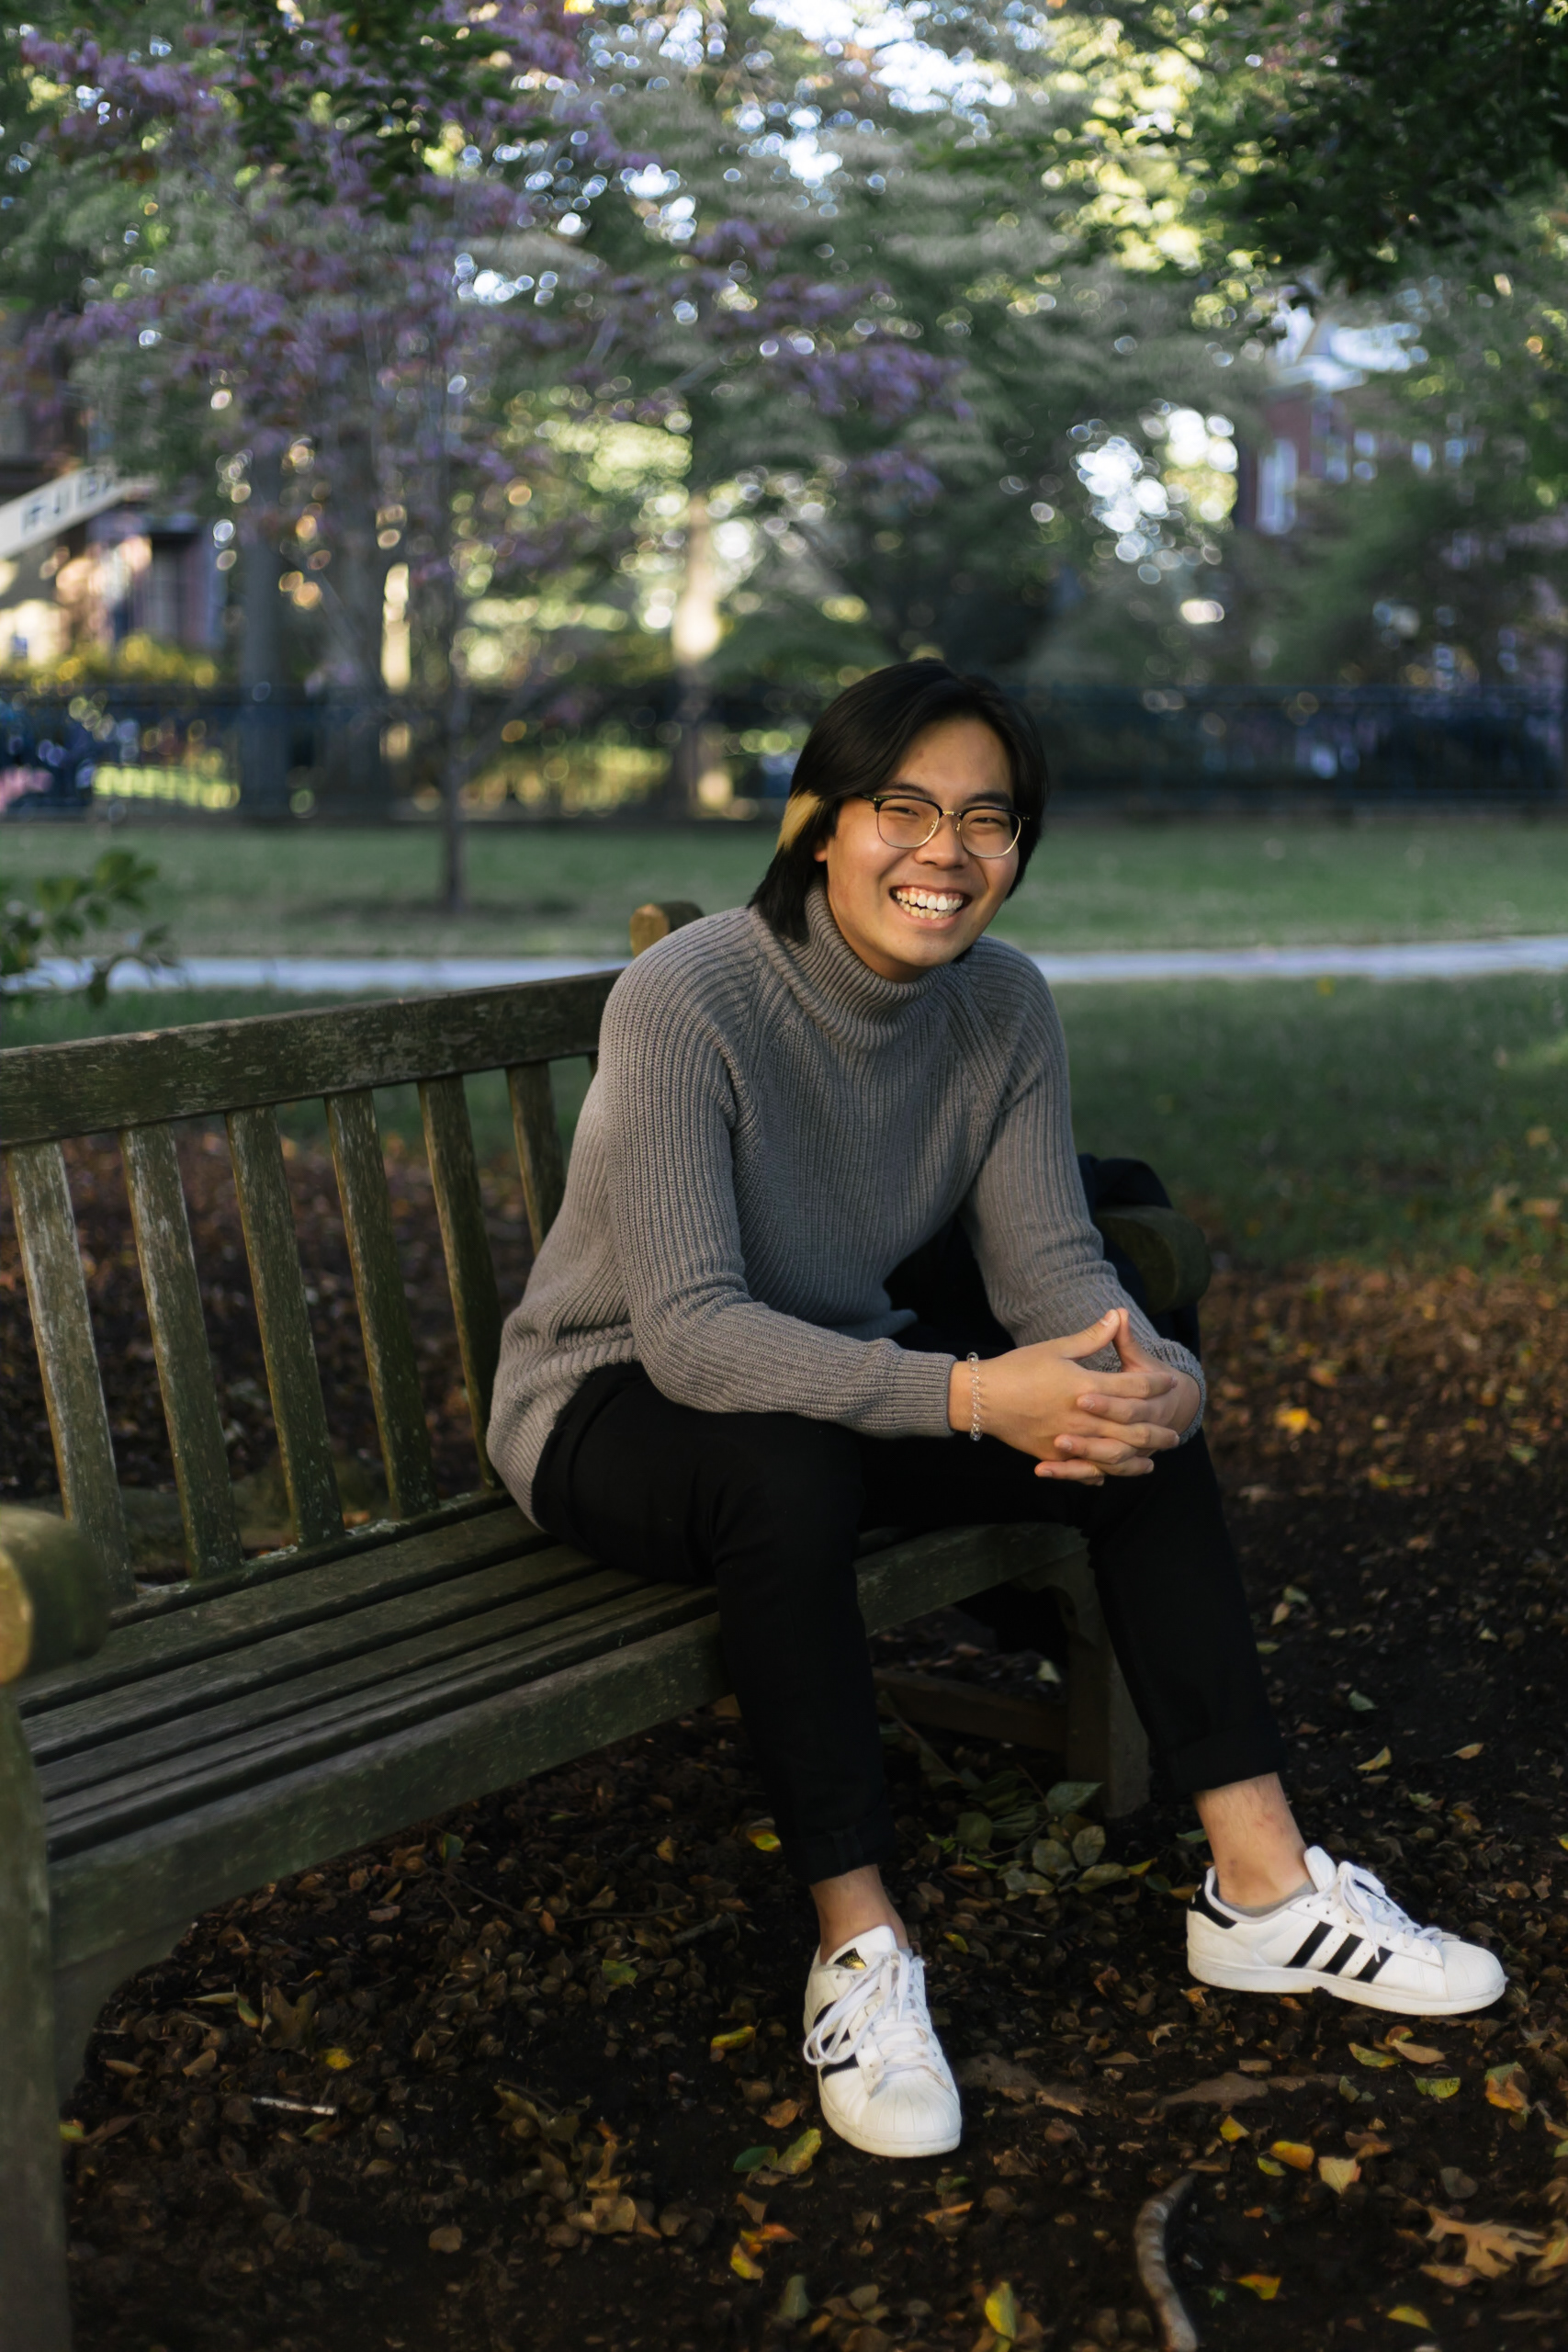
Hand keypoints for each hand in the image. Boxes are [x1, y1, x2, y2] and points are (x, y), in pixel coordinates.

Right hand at [947, 1307, 1195, 1484]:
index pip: (1134, 1387)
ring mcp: (1069, 1439)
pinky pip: (1084, 1468)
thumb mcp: (1057, 1348)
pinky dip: (1103, 1472)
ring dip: (1137, 1459)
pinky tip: (1114, 1473)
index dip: (1157, 1384)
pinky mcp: (1053, 1455)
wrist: (982, 1398)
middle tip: (1175, 1435)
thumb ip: (1092, 1337)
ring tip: (1153, 1462)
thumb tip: (1118, 1315)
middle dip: (1157, 1433)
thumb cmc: (1019, 1367)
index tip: (1171, 1383)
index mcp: (1086, 1385)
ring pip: (1114, 1455)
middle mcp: (1083, 1416)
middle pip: (1133, 1428)